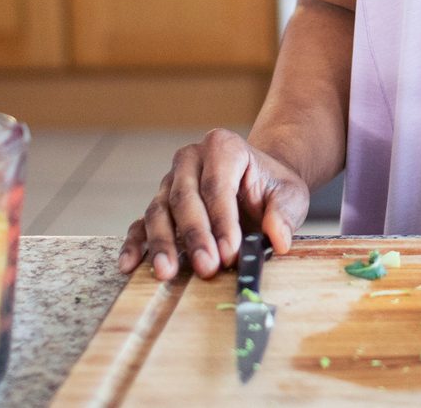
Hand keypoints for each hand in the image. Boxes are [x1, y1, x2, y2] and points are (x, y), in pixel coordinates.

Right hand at [117, 128, 311, 280]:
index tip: (230, 252)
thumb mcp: (290, 195)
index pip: (218, 185)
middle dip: (195, 236)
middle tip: (206, 267)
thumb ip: (285, 213)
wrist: (257, 185)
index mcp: (223, 147)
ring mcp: (170, 182)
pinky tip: (130, 265)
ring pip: (159, 211)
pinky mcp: (158, 205)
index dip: (222, 221)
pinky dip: (135, 244)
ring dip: (163, 243)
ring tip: (167, 272)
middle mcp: (190, 159)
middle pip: (185, 198)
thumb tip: (278, 238)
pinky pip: (140, 223)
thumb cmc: (272, 189)